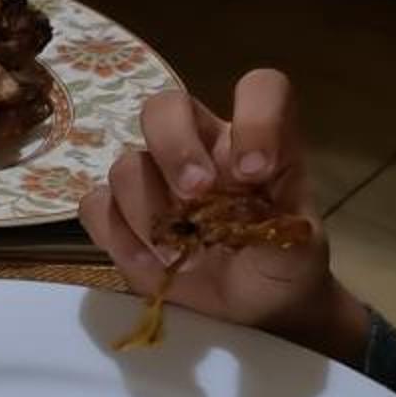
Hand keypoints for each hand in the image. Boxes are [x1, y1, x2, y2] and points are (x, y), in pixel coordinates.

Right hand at [78, 67, 366, 362]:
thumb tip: (258, 218)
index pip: (260, 90)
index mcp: (254, 142)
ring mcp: (155, 180)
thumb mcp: (300, 252)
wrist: (252, 306)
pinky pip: (95, 206)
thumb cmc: (281, 264)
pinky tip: (150, 262)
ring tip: (177, 253)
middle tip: (195, 194)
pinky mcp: (121, 217)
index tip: (254, 172)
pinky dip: (117, 236)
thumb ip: (287, 231)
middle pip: (165, 108)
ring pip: (126, 164)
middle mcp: (201, 148)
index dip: (256, 118)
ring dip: (147, 210)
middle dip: (174, 148)